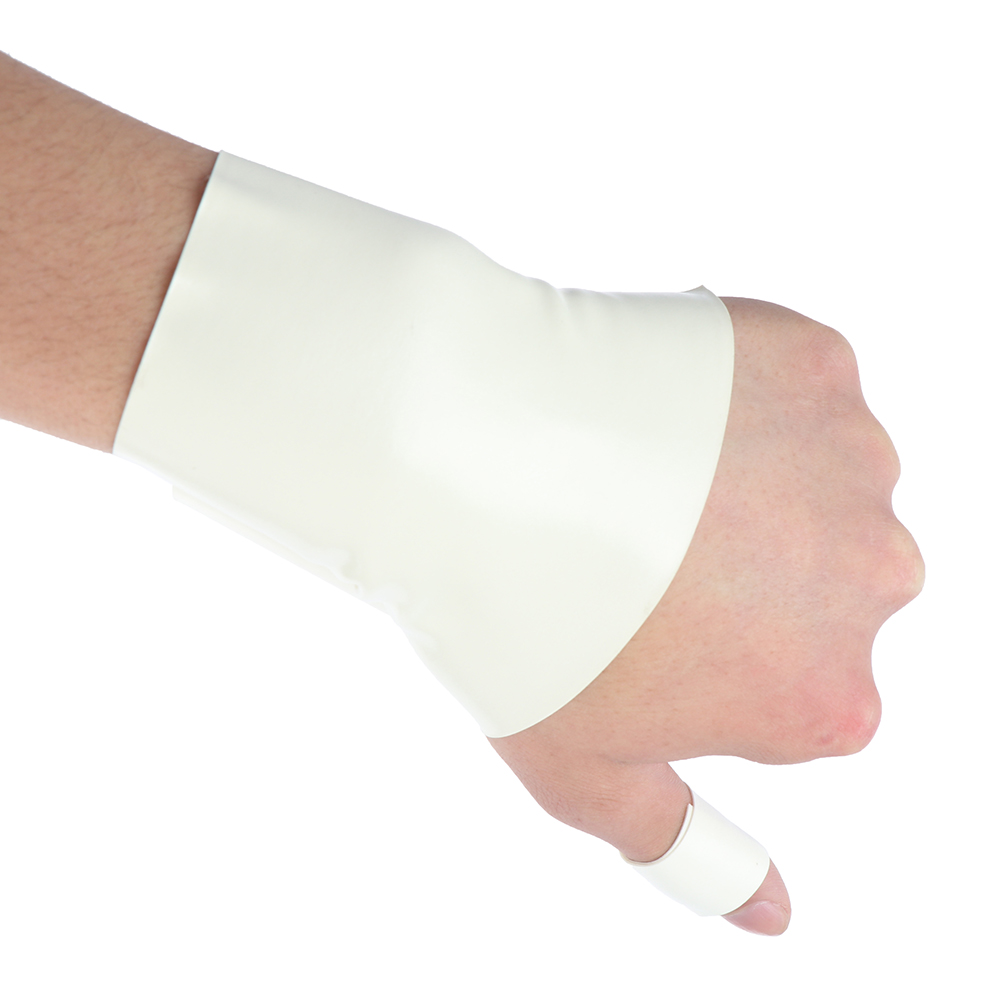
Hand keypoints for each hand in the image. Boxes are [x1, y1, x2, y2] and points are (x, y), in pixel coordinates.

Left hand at [489, 296, 923, 934]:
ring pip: (813, 480)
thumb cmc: (510, 620)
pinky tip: (655, 404)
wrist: (461, 453)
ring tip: (636, 467)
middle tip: (628, 539)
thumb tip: (776, 917)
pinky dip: (737, 392)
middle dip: (741, 567)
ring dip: (743, 476)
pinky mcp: (819, 359)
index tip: (628, 614)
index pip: (790, 682)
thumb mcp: (583, 773)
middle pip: (817, 581)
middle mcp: (876, 579)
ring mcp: (854, 460)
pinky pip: (794, 385)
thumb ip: (689, 852)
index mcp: (826, 698)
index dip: (703, 647)